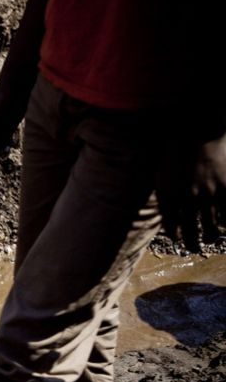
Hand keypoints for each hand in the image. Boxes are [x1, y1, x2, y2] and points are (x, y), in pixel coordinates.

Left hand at [158, 133, 225, 251]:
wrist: (198, 133)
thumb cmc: (177, 155)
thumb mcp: (162, 178)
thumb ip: (164, 199)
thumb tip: (169, 220)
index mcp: (170, 198)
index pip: (172, 227)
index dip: (176, 236)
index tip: (179, 240)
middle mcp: (189, 200)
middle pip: (191, 234)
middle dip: (192, 244)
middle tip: (194, 248)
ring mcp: (210, 196)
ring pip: (213, 229)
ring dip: (211, 236)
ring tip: (211, 238)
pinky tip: (224, 225)